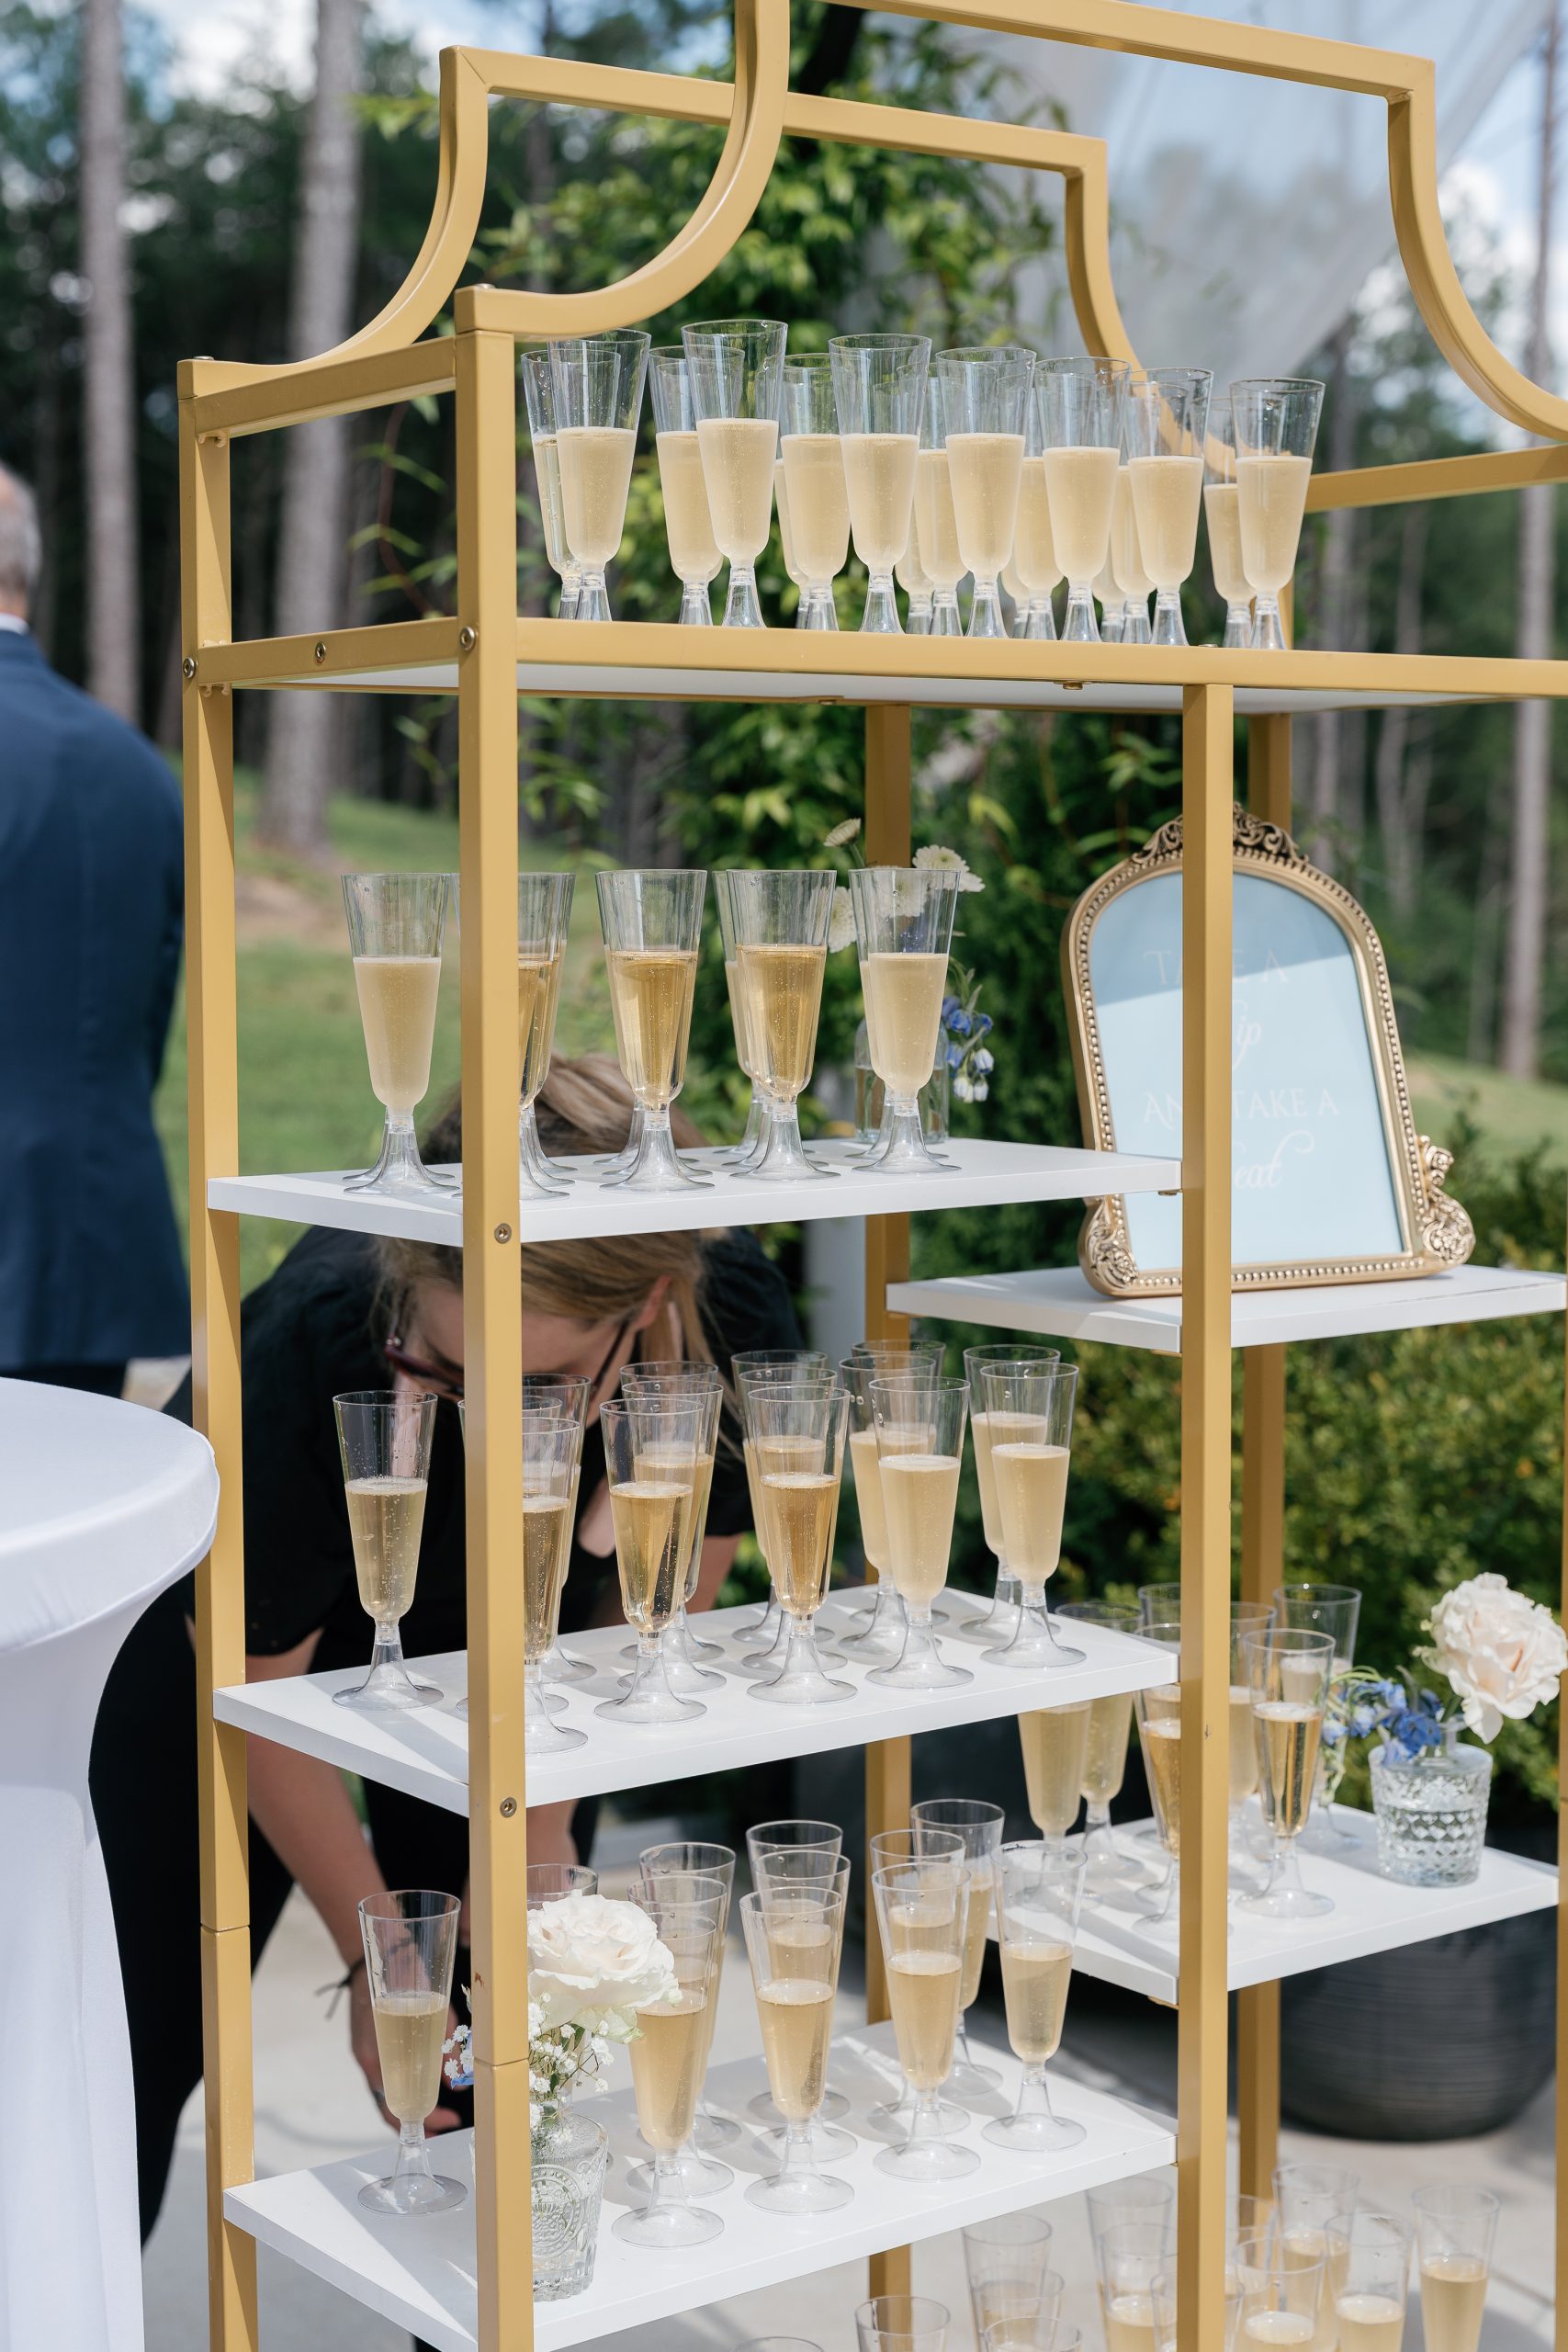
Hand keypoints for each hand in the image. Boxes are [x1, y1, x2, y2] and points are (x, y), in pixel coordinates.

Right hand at [349, 1967, 461, 2135]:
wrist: (378, 1950)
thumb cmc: (404, 1974)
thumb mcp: (434, 2005)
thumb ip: (446, 2041)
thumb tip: (458, 2082)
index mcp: (373, 2056)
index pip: (394, 2105)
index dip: (424, 2118)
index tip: (449, 2121)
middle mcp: (368, 2059)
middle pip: (391, 2104)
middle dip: (419, 2118)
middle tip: (445, 2124)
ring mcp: (368, 2051)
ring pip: (390, 2090)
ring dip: (413, 2102)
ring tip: (439, 2111)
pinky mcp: (373, 2042)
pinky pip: (389, 2072)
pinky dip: (406, 2082)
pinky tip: (424, 2081)